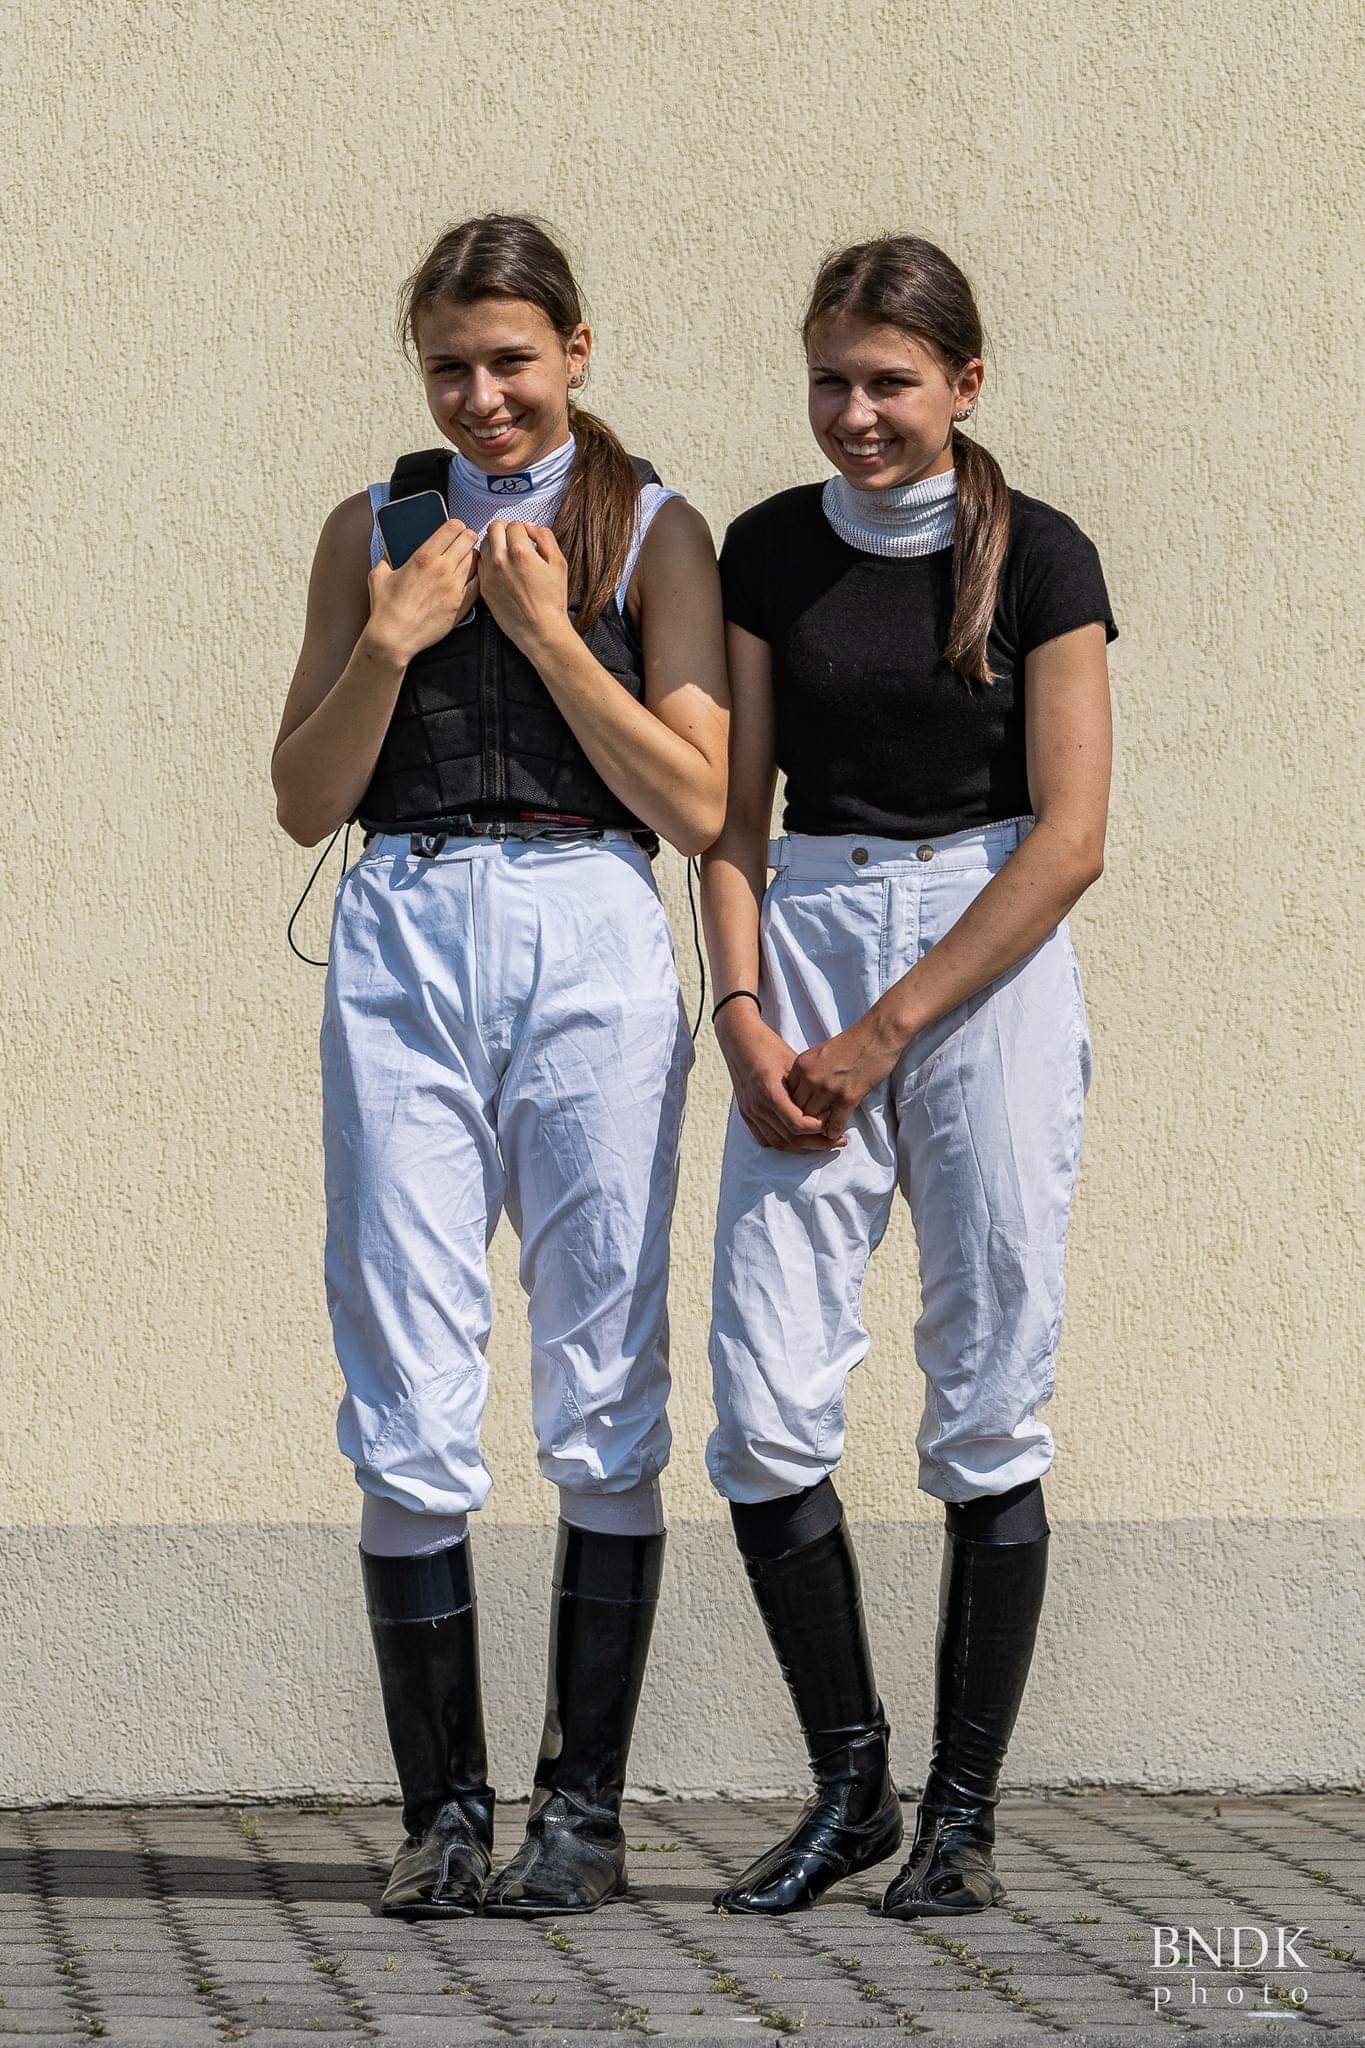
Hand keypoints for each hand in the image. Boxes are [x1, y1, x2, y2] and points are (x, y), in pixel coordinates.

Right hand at [365, 520, 478, 664]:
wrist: (395, 637)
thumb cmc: (385, 607)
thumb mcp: (379, 575)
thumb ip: (387, 558)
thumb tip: (390, 551)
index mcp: (423, 556)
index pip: (452, 527)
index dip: (455, 525)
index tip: (454, 529)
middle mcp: (442, 568)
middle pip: (468, 540)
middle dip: (467, 538)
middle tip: (464, 542)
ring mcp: (455, 587)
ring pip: (475, 560)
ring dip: (472, 556)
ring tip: (466, 559)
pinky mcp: (461, 604)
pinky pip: (479, 582)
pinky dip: (477, 576)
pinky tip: (471, 576)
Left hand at [477, 520, 570, 654]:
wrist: (540, 629)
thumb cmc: (552, 600)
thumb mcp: (559, 564)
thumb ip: (545, 538)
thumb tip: (531, 527)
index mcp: (520, 552)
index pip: (514, 524)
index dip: (523, 528)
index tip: (527, 536)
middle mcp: (500, 560)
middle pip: (494, 528)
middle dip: (505, 529)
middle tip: (514, 538)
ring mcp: (489, 574)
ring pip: (484, 544)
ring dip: (495, 543)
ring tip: (507, 553)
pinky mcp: (484, 587)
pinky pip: (481, 564)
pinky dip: (489, 560)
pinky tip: (500, 568)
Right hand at [716, 1003, 846, 1152]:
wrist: (739, 1039)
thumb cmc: (768, 1046)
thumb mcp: (793, 1063)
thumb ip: (806, 1088)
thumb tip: (829, 1107)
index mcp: (770, 1092)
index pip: (798, 1125)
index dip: (818, 1128)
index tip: (831, 1122)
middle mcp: (758, 1106)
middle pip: (790, 1139)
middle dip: (816, 1144)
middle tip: (835, 1141)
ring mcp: (750, 1112)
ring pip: (778, 1143)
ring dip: (801, 1148)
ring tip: (820, 1143)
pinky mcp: (746, 1114)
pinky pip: (765, 1139)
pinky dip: (783, 1143)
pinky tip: (798, 1140)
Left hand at [783, 1014, 902, 1140]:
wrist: (877, 1034)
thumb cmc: (853, 1042)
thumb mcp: (820, 1053)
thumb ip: (809, 1071)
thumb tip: (804, 1091)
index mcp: (802, 1065)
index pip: (788, 1095)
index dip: (794, 1107)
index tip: (801, 1113)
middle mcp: (810, 1078)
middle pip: (798, 1110)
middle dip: (804, 1120)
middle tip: (810, 1129)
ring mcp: (828, 1089)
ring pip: (813, 1120)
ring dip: (818, 1129)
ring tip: (822, 1133)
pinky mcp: (847, 1098)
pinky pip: (834, 1124)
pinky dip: (834, 1132)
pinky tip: (836, 1132)